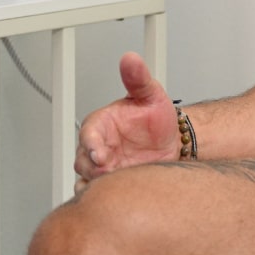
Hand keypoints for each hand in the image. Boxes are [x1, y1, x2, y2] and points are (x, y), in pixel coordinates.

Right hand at [73, 52, 179, 192]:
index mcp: (101, 125)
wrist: (172, 140)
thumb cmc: (156, 117)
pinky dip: (106, 196)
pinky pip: (100, 193)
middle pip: (82, 162)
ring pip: (87, 180)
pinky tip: (121, 193)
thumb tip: (130, 58)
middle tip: (110, 171)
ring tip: (117, 183)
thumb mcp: (150, 94)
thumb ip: (138, 78)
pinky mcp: (114, 183)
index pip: (87, 135)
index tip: (100, 154)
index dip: (91, 145)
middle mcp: (98, 147)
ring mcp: (105, 167)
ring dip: (98, 184)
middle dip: (93, 168)